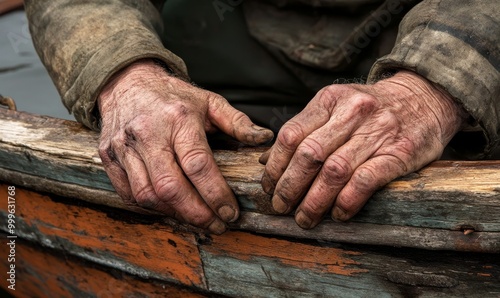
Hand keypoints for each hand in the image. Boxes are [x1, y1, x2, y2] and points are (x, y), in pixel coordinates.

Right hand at [98, 60, 272, 233]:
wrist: (126, 82)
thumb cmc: (172, 95)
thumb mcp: (208, 101)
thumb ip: (237, 122)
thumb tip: (264, 138)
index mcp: (178, 118)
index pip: (198, 165)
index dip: (216, 194)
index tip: (231, 213)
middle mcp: (148, 133)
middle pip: (171, 187)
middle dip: (197, 214)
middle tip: (217, 225)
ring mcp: (124, 147)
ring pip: (147, 195)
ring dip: (174, 214)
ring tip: (197, 219)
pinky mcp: (108, 157)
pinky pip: (127, 193)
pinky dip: (150, 207)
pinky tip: (171, 209)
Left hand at [260, 70, 465, 228]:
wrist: (425, 96)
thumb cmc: (372, 108)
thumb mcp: (336, 106)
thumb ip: (304, 130)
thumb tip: (268, 160)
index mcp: (330, 99)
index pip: (291, 135)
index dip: (275, 166)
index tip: (269, 187)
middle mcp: (352, 112)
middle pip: (309, 155)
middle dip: (289, 187)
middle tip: (281, 207)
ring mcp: (377, 131)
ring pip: (334, 171)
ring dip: (314, 201)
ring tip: (305, 218)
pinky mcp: (400, 152)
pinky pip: (365, 181)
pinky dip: (347, 201)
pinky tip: (338, 214)